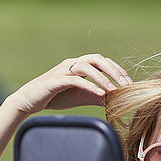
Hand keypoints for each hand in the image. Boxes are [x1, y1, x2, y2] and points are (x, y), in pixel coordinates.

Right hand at [12, 54, 132, 115]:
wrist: (30, 101)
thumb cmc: (56, 97)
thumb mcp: (82, 97)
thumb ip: (97, 96)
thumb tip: (115, 101)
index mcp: (80, 65)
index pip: (103, 62)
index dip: (118, 70)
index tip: (130, 83)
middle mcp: (72, 63)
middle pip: (97, 59)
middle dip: (113, 70)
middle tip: (126, 84)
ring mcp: (63, 70)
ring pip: (86, 66)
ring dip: (102, 78)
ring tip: (114, 90)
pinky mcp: (55, 80)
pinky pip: (75, 79)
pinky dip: (89, 85)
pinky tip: (100, 94)